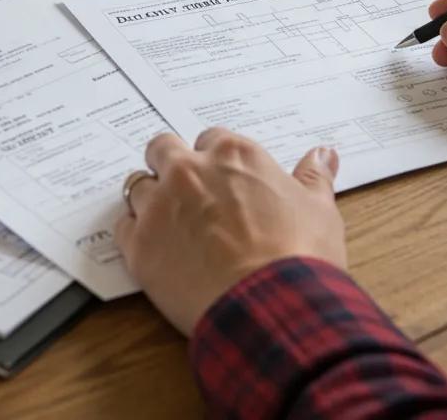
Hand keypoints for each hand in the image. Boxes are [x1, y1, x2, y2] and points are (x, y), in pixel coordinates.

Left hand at [116, 128, 345, 335]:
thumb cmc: (299, 257)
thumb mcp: (319, 209)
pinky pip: (122, 227)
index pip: (211, 138)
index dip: (214, 158)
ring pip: (137, 185)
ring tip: (167, 222)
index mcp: (234, 155)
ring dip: (149, 198)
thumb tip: (324, 154)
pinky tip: (153, 248)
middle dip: (170, 163)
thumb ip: (314, 176)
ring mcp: (160, 206)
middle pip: (163, 148)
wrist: (271, 307)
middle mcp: (191, 171)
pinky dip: (134, 234)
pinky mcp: (140, 246)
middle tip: (186, 190)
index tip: (221, 178)